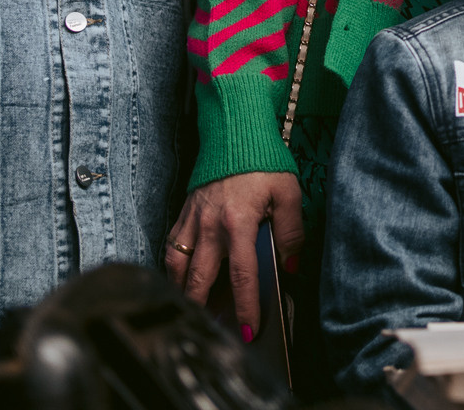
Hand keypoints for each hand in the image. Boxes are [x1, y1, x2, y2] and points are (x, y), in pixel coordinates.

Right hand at [163, 170, 304, 340]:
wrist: (234, 132)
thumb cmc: (263, 162)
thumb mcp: (288, 192)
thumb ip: (291, 231)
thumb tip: (292, 266)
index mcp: (238, 223)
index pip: (242, 276)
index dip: (245, 308)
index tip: (247, 331)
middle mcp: (210, 226)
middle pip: (201, 279)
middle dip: (205, 309)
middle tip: (212, 330)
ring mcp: (192, 220)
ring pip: (178, 266)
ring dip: (183, 291)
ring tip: (191, 311)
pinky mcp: (183, 213)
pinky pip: (171, 247)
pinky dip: (173, 267)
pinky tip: (179, 279)